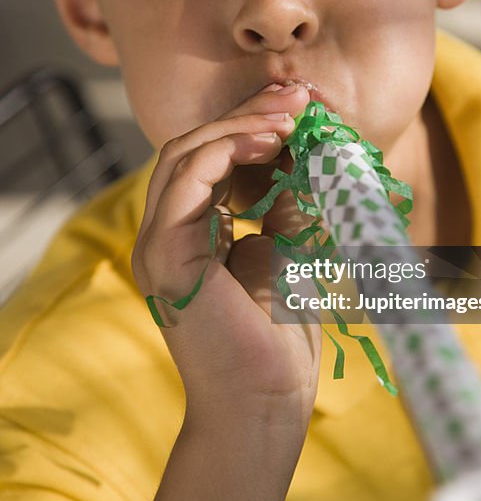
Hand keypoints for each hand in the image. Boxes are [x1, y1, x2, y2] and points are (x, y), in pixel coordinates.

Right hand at [132, 83, 321, 433]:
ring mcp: (158, 244)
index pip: (209, 158)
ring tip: (289, 115)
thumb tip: (301, 155)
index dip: (251, 123)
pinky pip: (186, 180)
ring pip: (184, 154)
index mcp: (189, 235)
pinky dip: (225, 149)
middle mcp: (165, 235)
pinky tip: (268, 140)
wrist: (266, 405)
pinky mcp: (164, 255)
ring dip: (239, 125)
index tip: (298, 103)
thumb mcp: (288, 252)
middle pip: (193, 147)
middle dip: (247, 113)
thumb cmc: (279, 339)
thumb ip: (282, 205)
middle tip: (296, 95)